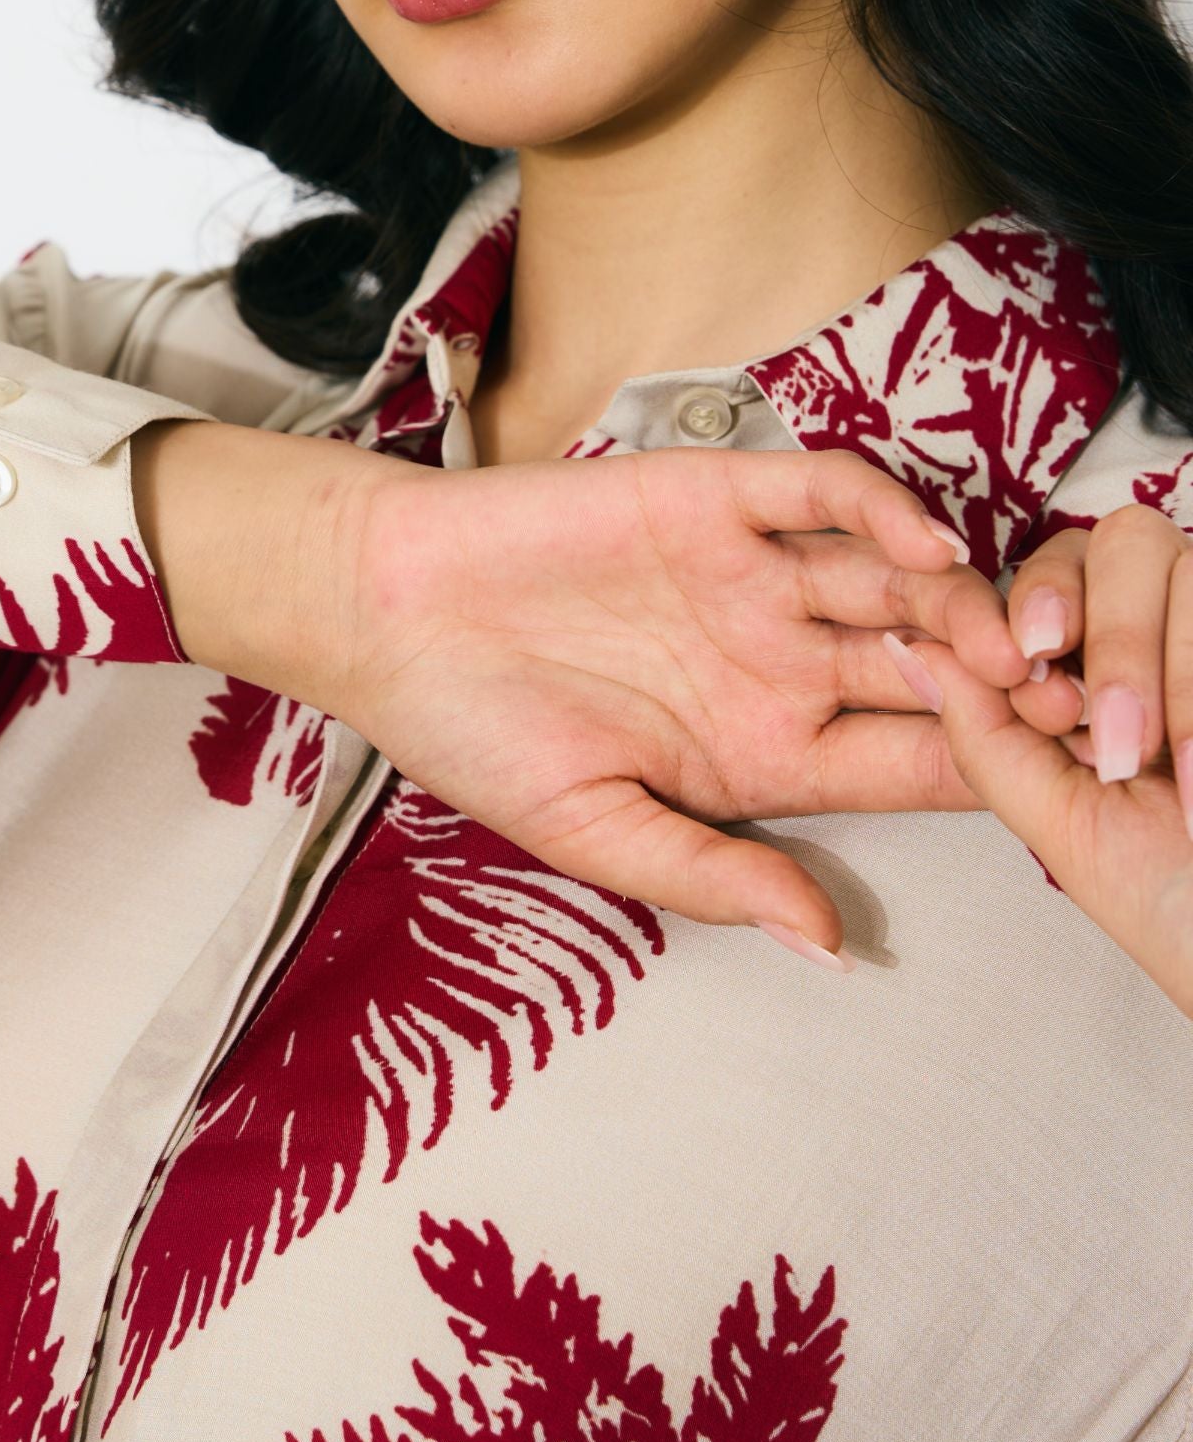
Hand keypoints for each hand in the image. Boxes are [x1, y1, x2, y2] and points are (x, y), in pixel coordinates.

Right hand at [136, 424, 1028, 960]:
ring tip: (1002, 639)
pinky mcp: (715, 500)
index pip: (910, 763)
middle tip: (1057, 701)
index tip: (1040, 786)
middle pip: (929, 667)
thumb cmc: (471, 732)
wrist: (383, 613)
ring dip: (962, 605)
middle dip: (1003, 684)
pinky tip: (921, 550)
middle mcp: (775, 660)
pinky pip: (826, 494)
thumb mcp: (594, 832)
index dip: (985, 769)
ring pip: (896, 581)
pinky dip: (885, 511)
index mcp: (764, 753)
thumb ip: (716, 876)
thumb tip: (831, 947)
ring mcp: (752, 576)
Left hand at [919, 505, 1192, 1021]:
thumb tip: (909, 644)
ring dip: (1157, 669)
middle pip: (1125, 540)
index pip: (1054, 566)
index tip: (1026, 665)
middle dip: (1110, 632)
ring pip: (1186, 563)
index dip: (1038, 596)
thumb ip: (982, 729)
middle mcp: (1164, 631)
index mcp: (1094, 663)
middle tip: (1104, 728)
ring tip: (1156, 767)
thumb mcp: (1057, 816)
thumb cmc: (1167, 900)